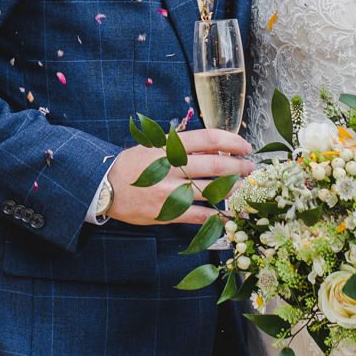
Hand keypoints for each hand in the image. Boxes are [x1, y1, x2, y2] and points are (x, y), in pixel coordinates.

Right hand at [102, 128, 253, 227]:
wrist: (105, 188)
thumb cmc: (132, 165)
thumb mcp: (154, 146)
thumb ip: (181, 146)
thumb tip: (215, 147)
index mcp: (169, 147)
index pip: (208, 139)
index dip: (231, 142)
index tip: (244, 146)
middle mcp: (171, 168)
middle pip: (215, 165)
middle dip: (238, 167)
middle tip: (250, 168)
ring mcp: (170, 192)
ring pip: (211, 191)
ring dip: (234, 190)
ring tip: (245, 189)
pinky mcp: (167, 213)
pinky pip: (199, 215)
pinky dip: (217, 216)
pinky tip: (228, 214)